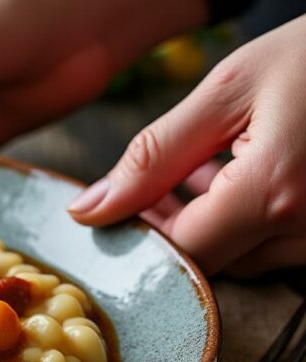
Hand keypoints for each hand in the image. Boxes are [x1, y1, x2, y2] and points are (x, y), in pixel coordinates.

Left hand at [69, 15, 305, 276]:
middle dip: (171, 227)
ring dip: (209, 224)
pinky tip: (238, 176)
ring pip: (245, 259)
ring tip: (197, 170)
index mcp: (274, 192)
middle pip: (210, 263)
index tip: (119, 206)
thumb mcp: (227, 91)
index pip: (178, 253)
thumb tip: (88, 211)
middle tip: (152, 184)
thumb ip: (152, 157)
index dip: (140, 236)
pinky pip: (281, 246)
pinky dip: (249, 221)